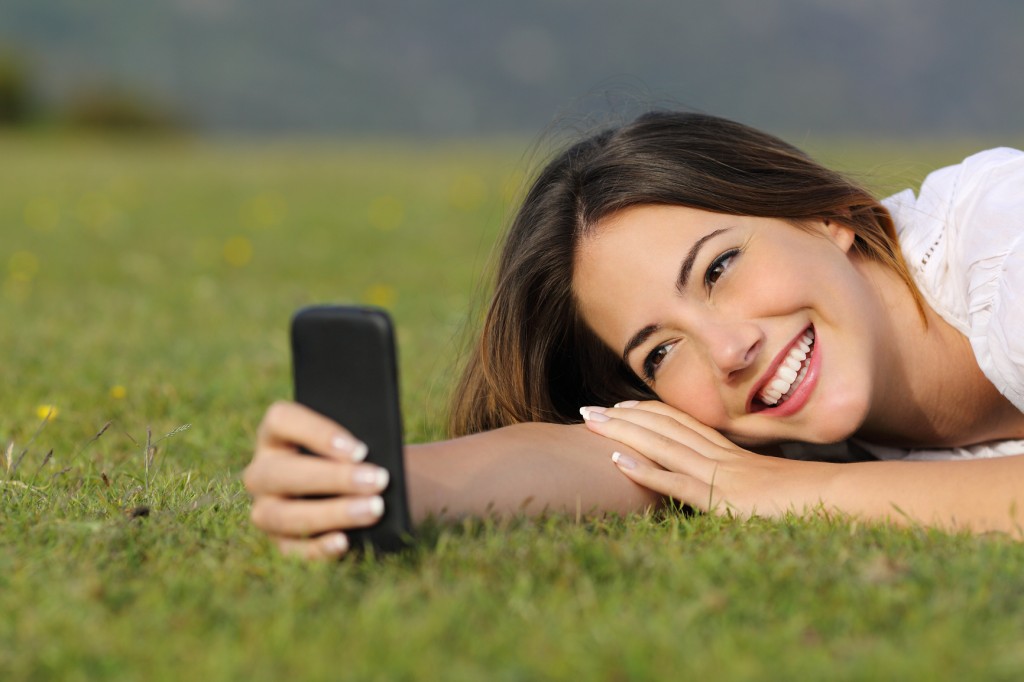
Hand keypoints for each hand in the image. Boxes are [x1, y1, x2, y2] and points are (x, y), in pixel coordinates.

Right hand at [243, 401, 390, 559]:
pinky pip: (291, 550)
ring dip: (331, 513)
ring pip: (282, 514)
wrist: (372, 492)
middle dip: (333, 478)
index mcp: (277, 434)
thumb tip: (376, 456)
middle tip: (378, 480)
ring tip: (374, 510)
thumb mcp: (364, 443)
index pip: (282, 420)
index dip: (319, 433)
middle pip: (281, 472)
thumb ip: (363, 443)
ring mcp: (265, 508)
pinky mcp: (279, 541)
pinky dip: (318, 548)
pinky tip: (345, 542)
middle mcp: (262, 470)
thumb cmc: (363, 457)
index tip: (361, 449)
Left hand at [580, 401, 834, 517]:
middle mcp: (721, 458)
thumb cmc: (813, 497)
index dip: (647, 413)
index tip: (620, 407)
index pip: (681, 424)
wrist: (843, 499)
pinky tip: (616, 462)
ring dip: (622, 434)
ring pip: (662, 447)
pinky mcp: (723, 499)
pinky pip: (677, 482)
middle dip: (622, 419)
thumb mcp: (774, 485)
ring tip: (590, 424)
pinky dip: (644, 471)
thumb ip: (750, 480)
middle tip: (585, 411)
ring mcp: (720, 476)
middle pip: (663, 429)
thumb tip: (739, 484)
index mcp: (731, 454)